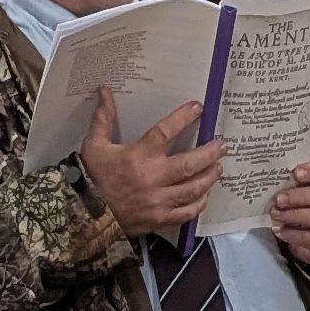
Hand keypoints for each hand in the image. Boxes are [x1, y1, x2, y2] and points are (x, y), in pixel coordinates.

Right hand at [78, 92, 224, 240]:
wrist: (86, 214)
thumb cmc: (91, 177)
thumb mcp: (94, 145)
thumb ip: (103, 118)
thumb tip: (105, 91)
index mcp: (138, 156)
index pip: (166, 132)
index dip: (184, 118)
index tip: (199, 108)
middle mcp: (153, 177)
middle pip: (190, 163)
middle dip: (210, 153)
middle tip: (223, 145)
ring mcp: (159, 200)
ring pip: (193, 188)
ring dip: (209, 177)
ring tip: (219, 168)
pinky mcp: (160, 219)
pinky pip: (187, 213)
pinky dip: (199, 204)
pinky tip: (205, 195)